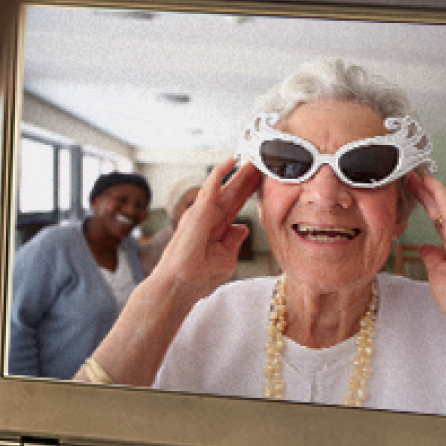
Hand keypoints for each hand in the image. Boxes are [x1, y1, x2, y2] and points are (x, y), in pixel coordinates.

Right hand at [148, 157, 258, 301]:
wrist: (180, 287)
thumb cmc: (198, 278)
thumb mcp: (226, 259)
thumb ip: (234, 242)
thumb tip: (242, 228)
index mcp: (218, 227)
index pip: (238, 203)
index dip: (250, 190)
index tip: (265, 178)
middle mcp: (210, 216)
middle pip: (233, 191)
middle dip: (247, 176)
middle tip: (262, 160)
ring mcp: (203, 213)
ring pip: (224, 186)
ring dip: (237, 172)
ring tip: (252, 157)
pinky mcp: (197, 212)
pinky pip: (210, 188)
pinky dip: (220, 174)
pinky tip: (230, 161)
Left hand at [407, 170, 445, 426]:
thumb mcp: (440, 279)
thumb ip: (435, 260)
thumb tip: (427, 248)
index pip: (442, 223)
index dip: (429, 206)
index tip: (416, 193)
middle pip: (444, 211)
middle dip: (427, 194)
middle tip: (411, 177)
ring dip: (429, 191)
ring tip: (413, 176)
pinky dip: (437, 193)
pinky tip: (426, 182)